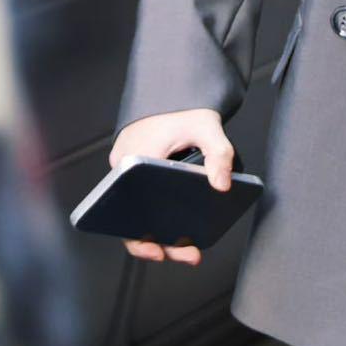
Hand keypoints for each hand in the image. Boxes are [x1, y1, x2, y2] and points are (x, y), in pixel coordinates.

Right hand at [109, 108, 232, 266]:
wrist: (174, 91)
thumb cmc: (185, 108)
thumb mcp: (208, 126)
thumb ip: (219, 153)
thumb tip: (223, 186)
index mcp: (132, 158)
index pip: (129, 207)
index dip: (141, 238)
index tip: (160, 252)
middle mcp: (122, 167)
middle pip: (134, 217)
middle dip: (161, 242)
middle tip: (191, 254)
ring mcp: (126, 172)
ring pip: (139, 211)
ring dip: (162, 231)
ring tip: (191, 247)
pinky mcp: (135, 173)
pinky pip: (143, 199)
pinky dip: (160, 214)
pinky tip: (183, 226)